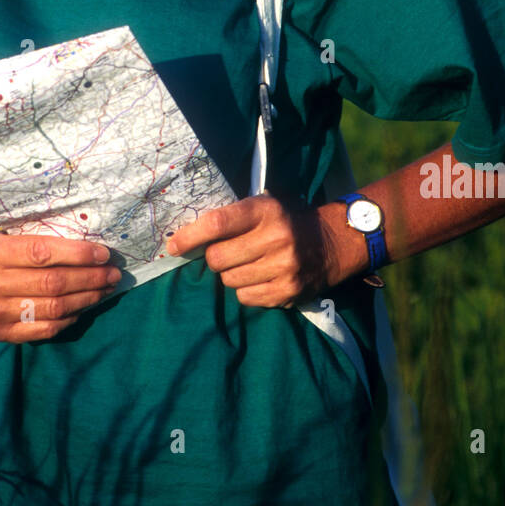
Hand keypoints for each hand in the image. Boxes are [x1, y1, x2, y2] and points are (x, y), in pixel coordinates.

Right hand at [0, 232, 122, 342]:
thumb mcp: (11, 236)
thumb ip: (44, 242)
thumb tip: (94, 252)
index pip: (43, 253)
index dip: (78, 254)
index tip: (104, 254)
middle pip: (52, 283)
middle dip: (90, 278)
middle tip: (113, 273)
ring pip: (53, 308)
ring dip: (86, 298)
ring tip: (105, 289)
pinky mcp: (0, 333)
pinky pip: (46, 328)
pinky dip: (70, 318)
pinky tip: (83, 307)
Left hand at [165, 193, 343, 307]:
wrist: (332, 243)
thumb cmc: (285, 222)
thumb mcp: (264, 207)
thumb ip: (231, 218)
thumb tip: (184, 238)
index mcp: (266, 210)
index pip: (218, 222)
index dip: (190, 236)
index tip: (172, 245)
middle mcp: (276, 238)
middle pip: (217, 258)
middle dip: (214, 257)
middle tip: (224, 253)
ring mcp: (284, 267)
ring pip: (229, 281)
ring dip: (230, 274)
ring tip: (248, 264)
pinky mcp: (288, 291)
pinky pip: (245, 298)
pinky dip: (245, 290)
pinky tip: (260, 278)